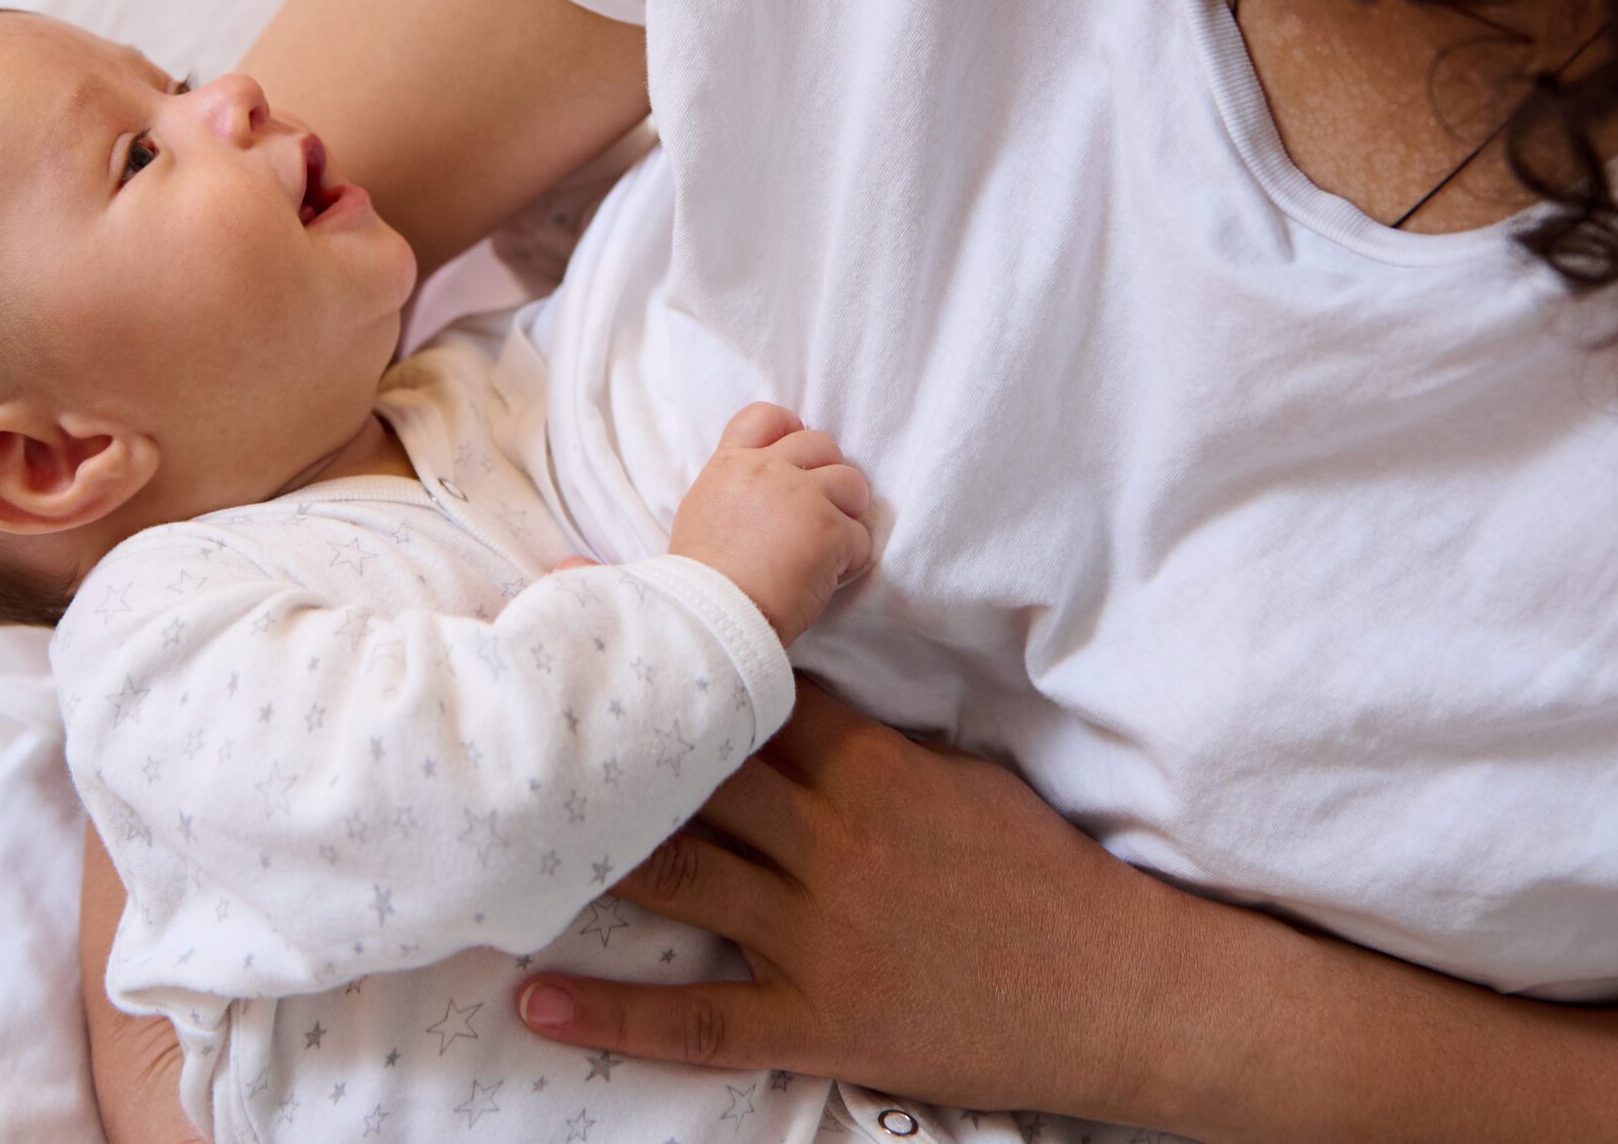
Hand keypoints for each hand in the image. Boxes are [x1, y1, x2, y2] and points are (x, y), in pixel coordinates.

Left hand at [511, 679, 1203, 1122]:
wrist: (1116, 989)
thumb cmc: (1043, 875)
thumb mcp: (963, 777)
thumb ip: (872, 739)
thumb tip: (793, 687)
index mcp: (873, 769)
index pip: (753, 688)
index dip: (672, 644)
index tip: (598, 596)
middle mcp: (835, 841)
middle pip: (695, 770)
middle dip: (606, 728)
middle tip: (516, 686)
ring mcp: (821, 935)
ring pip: (680, 878)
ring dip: (588, 851)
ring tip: (501, 827)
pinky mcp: (819, 1021)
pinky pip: (700, 1021)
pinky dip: (613, 1016)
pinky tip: (535, 999)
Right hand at [669, 404, 875, 642]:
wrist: (713, 614)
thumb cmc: (702, 579)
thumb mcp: (702, 513)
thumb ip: (733, 489)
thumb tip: (754, 495)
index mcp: (732, 464)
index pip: (765, 417)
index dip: (789, 428)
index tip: (799, 456)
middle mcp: (768, 470)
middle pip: (820, 444)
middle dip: (828, 474)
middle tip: (819, 510)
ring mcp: (803, 497)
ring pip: (852, 482)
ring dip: (848, 512)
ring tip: (830, 544)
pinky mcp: (831, 531)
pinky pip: (860, 537)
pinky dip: (851, 559)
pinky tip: (829, 577)